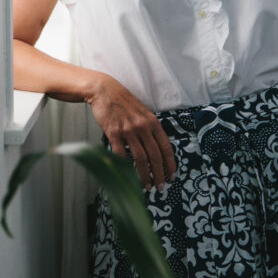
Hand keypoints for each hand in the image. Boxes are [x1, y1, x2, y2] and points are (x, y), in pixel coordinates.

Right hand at [86, 74, 175, 189]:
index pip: (166, 148)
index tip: (172, 176)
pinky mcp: (113, 133)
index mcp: (153, 122)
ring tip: (147, 186)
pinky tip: (127, 175)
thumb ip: (151, 128)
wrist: (104, 91)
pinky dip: (124, 166)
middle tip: (160, 187)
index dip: (170, 164)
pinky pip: (120, 154)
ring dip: (145, 175)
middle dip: (159, 175)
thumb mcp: (143, 113)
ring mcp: (128, 130)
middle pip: (155, 156)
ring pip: (140, 159)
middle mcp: (143, 127)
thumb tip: (158, 149)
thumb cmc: (124, 102)